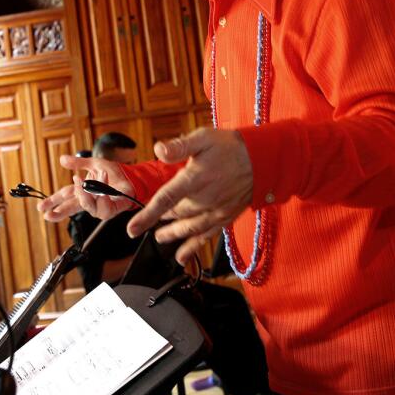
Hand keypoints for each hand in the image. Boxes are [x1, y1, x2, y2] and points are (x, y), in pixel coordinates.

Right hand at [37, 155, 134, 221]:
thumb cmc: (115, 172)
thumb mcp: (94, 164)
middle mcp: (91, 200)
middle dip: (61, 211)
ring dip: (85, 196)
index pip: (66, 197)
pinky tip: (101, 192)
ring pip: (89, 208)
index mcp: (84, 191)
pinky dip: (102, 198)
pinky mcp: (115, 207)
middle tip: (49, 215)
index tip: (41, 208)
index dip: (53, 202)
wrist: (133, 175)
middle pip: (73, 206)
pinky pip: (106, 208)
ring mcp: (102, 205)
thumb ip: (78, 163)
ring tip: (82, 184)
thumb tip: (62, 159)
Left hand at [128, 128, 252, 263]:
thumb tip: (158, 149)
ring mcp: (216, 211)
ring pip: (189, 229)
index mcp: (195, 179)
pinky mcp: (225, 217)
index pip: (166, 200)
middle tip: (147, 222)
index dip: (147, 215)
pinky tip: (182, 257)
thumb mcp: (203, 138)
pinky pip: (206, 237)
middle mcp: (205, 199)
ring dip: (172, 235)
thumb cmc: (230, 147)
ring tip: (160, 238)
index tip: (131, 229)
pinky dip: (192, 248)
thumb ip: (180, 146)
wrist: (262, 160)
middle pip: (176, 215)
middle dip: (159, 219)